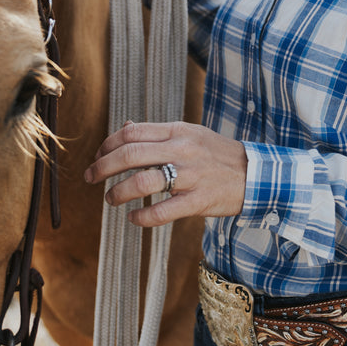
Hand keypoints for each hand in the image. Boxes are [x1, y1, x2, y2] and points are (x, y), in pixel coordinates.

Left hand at [84, 120, 246, 227]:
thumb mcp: (190, 133)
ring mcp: (190, 176)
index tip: (98, 156)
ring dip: (118, 192)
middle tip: (90, 178)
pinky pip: (163, 211)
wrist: (256, 175)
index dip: (108, 145)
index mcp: (178, 131)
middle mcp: (181, 150)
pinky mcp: (198, 201)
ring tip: (109, 199)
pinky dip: (142, 216)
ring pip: (142, 182)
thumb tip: (126, 127)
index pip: (132, 133)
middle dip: (102, 167)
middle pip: (130, 155)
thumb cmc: (218, 154)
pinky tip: (133, 218)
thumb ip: (159, 132)